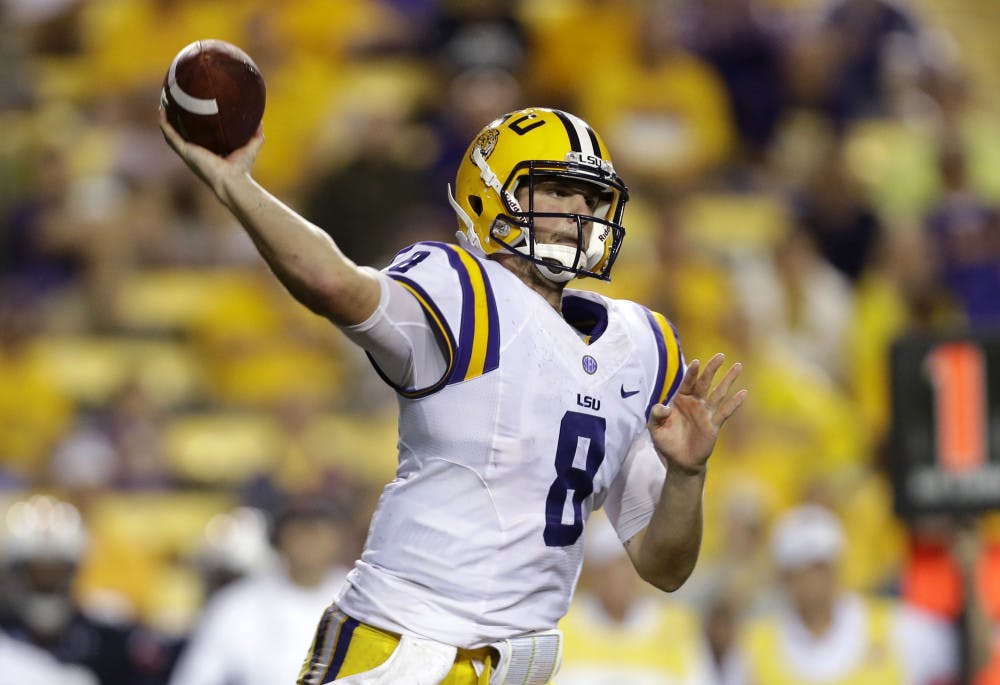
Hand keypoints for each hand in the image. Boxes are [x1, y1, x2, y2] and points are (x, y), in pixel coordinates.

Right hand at [159, 107, 263, 201]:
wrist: (233, 181)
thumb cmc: (242, 168)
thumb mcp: (251, 146)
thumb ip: (256, 133)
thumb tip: (260, 119)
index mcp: (207, 151)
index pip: (197, 136)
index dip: (192, 124)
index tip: (191, 110)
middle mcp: (195, 152)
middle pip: (181, 133)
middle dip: (175, 119)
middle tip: (174, 102)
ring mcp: (188, 152)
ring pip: (171, 133)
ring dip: (166, 118)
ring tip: (164, 102)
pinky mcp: (185, 151)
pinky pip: (170, 135)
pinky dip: (165, 123)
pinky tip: (162, 110)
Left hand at [648, 353, 746, 475]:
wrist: (679, 461)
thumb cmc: (667, 442)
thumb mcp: (655, 428)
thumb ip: (656, 415)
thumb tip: (663, 406)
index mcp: (680, 400)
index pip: (687, 382)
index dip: (692, 373)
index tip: (697, 362)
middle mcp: (695, 403)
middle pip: (705, 382)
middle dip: (712, 368)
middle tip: (721, 355)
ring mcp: (706, 413)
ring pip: (719, 393)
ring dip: (728, 380)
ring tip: (738, 366)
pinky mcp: (714, 425)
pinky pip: (725, 412)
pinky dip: (734, 403)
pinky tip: (743, 393)